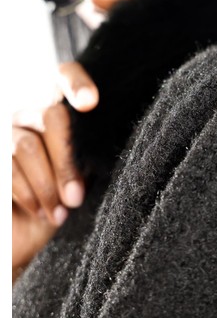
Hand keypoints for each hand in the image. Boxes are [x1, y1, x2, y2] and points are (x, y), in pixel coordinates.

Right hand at [12, 62, 98, 277]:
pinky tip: (39, 212)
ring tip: (60, 212)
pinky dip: (27, 192)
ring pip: (28, 145)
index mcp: (62, 116)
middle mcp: (33, 116)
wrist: (26, 239)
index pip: (65, 78)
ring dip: (47, 184)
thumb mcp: (84, 182)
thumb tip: (105, 149)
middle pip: (53, 116)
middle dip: (67, 161)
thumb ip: (91, 159)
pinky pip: (7, 166)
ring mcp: (8, 132)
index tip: (90, 102)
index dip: (76, 83)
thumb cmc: (62, 207)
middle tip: (76, 197)